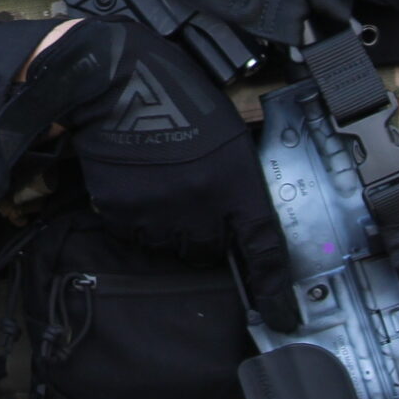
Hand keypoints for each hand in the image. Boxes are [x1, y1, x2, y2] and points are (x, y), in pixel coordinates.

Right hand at [29, 20, 300, 331]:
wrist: (116, 81)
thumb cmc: (176, 96)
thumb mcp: (226, 135)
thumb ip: (236, 180)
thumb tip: (238, 218)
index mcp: (235, 181)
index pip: (263, 248)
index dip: (274, 288)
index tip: (282, 318)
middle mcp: (200, 204)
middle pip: (209, 250)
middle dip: (205, 232)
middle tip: (192, 195)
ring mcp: (159, 211)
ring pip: (171, 244)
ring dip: (169, 225)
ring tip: (160, 181)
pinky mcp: (122, 211)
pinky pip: (135, 233)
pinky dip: (137, 217)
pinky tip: (137, 182)